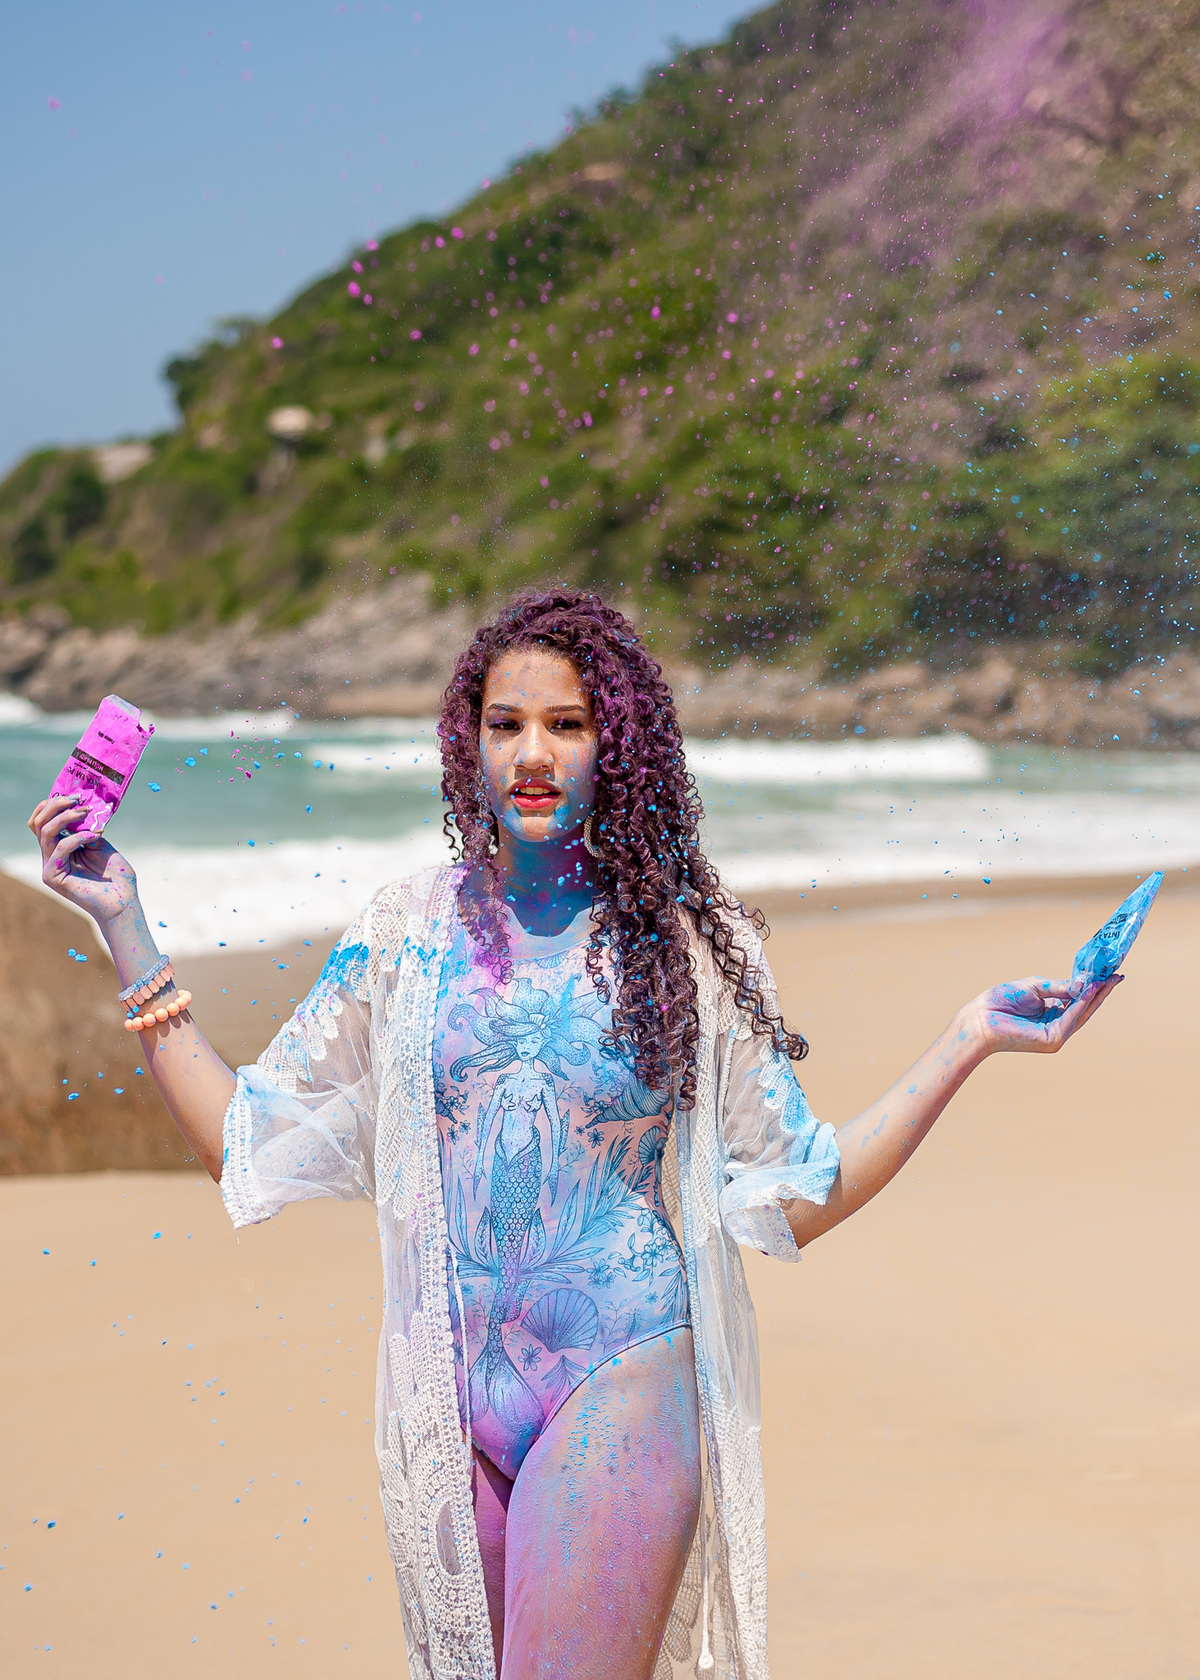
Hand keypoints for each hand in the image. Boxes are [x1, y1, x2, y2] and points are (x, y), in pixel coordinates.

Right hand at [28, 795, 140, 926]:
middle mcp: (51, 856)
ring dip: (66, 817)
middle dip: (56, 805)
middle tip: (79, 800)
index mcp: (60, 848)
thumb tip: (78, 807)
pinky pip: (59, 848)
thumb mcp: (100, 843)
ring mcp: (50, 867)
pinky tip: (94, 835)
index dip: (53, 804)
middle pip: (37, 823)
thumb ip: (85, 827)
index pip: (42, 821)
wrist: (123, 902)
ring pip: (45, 832)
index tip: (76, 795)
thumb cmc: (116, 876)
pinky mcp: (53, 877)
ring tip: (86, 813)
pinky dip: (77, 837)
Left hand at [959, 973, 1121, 1054]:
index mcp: (1052, 1013)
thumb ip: (1061, 987)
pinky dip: (1082, 1003)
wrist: (980, 1018)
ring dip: (1096, 996)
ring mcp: (1056, 1036)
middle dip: (1102, 992)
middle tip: (1118, 975)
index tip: (1110, 973)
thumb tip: (1086, 982)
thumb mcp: (1036, 987)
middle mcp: (1057, 1026)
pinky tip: (1091, 989)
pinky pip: (1071, 1018)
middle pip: (1086, 1008)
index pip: (1079, 1001)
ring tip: (1109, 979)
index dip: (1095, 988)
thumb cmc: (1001, 1002)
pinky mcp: (1052, 1040)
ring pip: (1082, 1013)